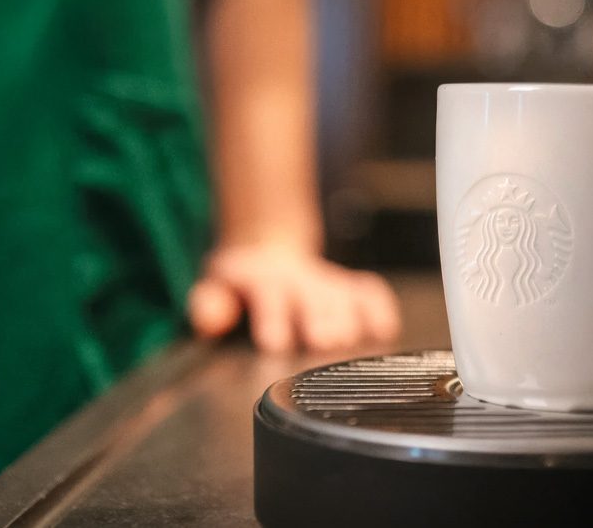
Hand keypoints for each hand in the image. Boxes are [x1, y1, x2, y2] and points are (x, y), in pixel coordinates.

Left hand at [188, 243, 402, 352]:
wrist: (267, 251)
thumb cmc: (241, 283)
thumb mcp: (215, 287)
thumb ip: (209, 304)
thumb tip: (210, 321)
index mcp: (265, 281)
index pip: (269, 296)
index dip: (272, 317)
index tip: (274, 341)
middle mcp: (301, 282)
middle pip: (314, 300)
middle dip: (318, 319)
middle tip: (321, 340)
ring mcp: (329, 284)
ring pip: (345, 299)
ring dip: (349, 319)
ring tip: (348, 340)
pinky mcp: (351, 287)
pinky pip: (372, 294)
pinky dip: (380, 309)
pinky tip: (383, 330)